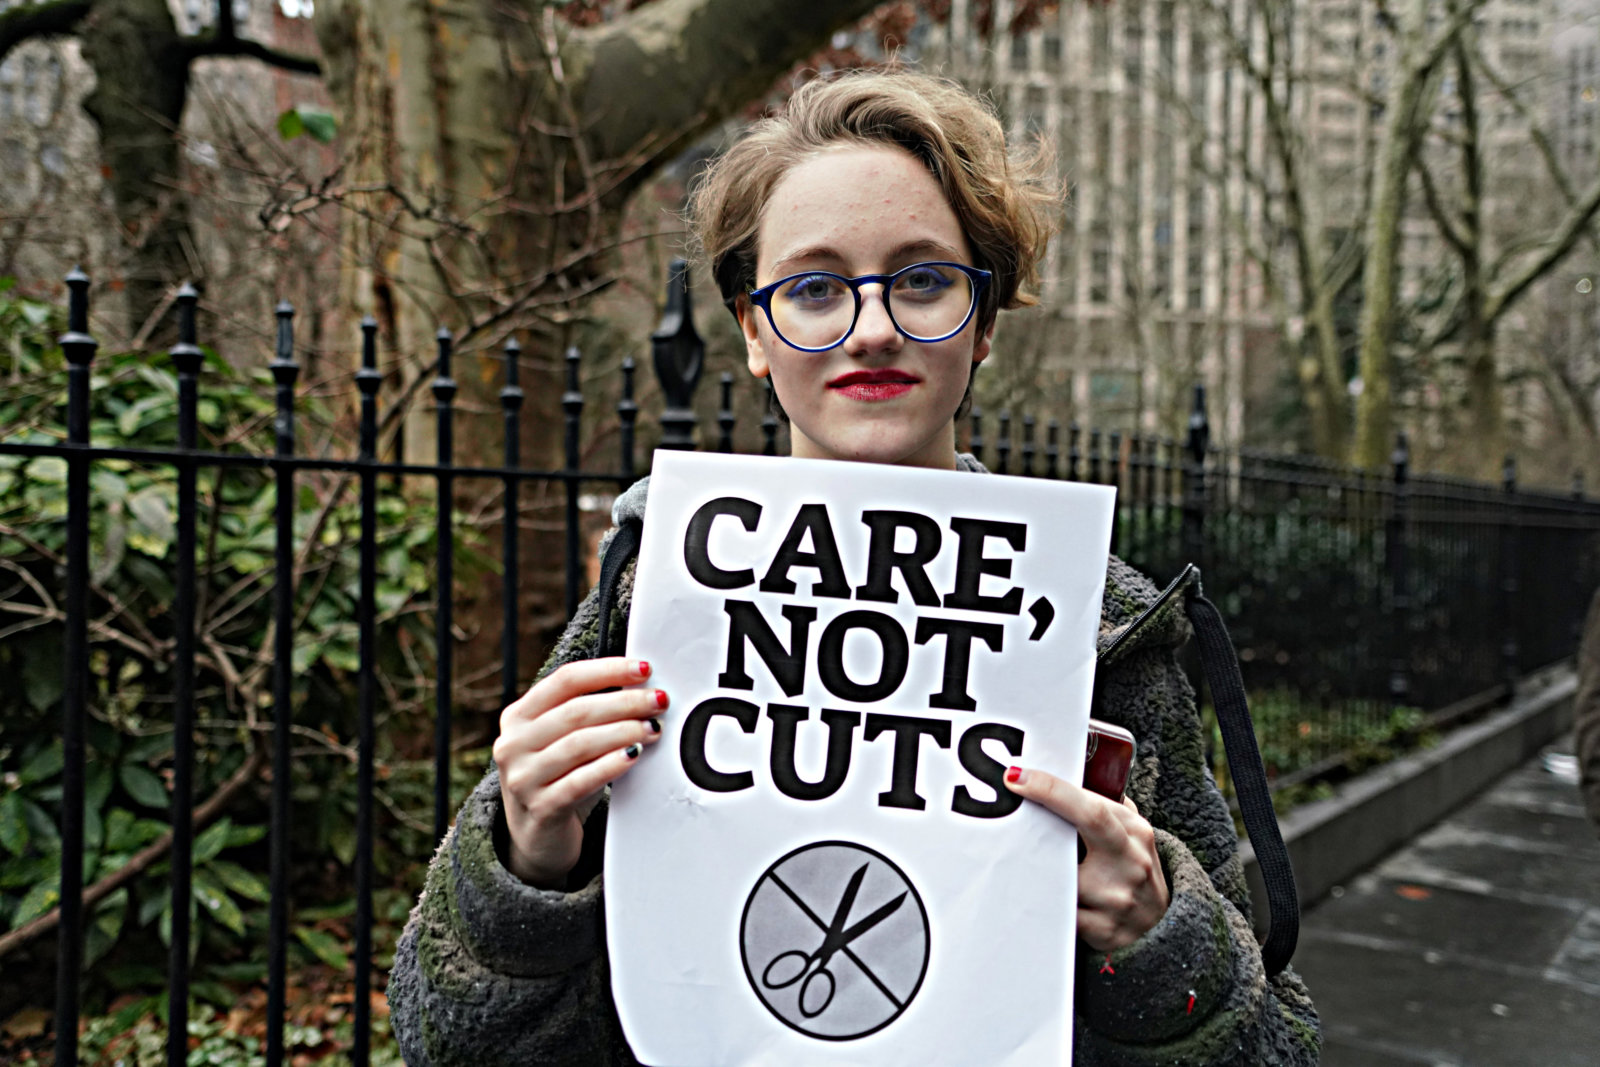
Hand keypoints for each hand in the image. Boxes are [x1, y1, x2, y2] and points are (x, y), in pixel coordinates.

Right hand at [493, 657, 666, 888]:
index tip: (644, 669)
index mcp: (518, 716)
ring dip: (623, 732)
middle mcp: (513, 744)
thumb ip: (585, 711)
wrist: (536, 837)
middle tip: (658, 701)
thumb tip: (641, 685)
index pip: (565, 680)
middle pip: (576, 711)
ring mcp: (523, 778)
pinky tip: (634, 755)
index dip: (608, 670)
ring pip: (580, 744)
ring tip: (653, 728)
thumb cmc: (559, 777)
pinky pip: (581, 781)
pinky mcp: (541, 808)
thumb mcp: (560, 739)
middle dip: (625, 702)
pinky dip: (611, 765)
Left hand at [1003, 766, 1169, 951]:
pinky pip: (1058, 911)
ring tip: (1020, 857)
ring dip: (1034, 864)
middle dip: (1043, 806)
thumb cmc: (1133, 869)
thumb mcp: (1131, 834)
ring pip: (1059, 876)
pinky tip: (1033, 894)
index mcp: (1134, 832)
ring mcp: (1118, 899)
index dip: (1051, 788)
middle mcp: (1130, 862)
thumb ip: (1104, 807)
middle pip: (1085, 825)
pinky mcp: (1104, 931)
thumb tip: (1059, 776)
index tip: (1015, 776)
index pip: (1090, 805)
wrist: (1164, 928)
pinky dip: (1043, 900)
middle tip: (1006, 796)